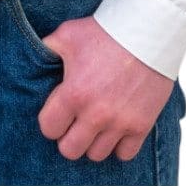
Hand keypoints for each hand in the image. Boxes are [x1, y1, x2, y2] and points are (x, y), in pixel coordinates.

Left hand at [37, 17, 174, 161]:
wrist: (147, 30)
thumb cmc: (104, 31)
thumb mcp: (68, 33)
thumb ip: (48, 48)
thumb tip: (38, 56)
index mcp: (74, 93)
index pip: (49, 128)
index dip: (50, 121)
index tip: (58, 111)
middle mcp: (95, 114)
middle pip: (70, 150)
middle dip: (68, 137)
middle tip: (74, 121)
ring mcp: (120, 122)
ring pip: (96, 154)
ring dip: (93, 141)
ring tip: (95, 123)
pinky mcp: (141, 125)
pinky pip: (125, 154)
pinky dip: (119, 145)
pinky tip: (116, 128)